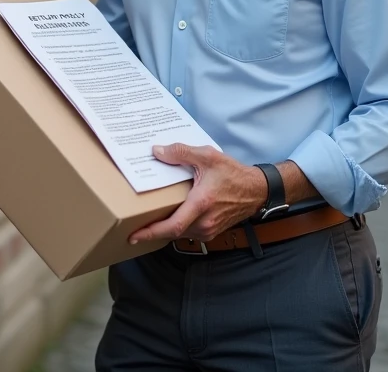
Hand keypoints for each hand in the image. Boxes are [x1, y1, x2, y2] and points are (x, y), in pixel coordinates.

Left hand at [129, 144, 266, 244]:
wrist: (256, 191)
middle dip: (152, 231)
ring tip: (147, 220)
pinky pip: (189, 233)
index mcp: (201, 204)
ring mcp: (208, 230)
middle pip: (172, 232)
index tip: (133, 236)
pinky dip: (177, 227)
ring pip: (180, 234)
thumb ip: (181, 152)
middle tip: (132, 228)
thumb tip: (157, 151)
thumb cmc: (233, 174)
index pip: (172, 226)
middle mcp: (204, 222)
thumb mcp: (208, 156)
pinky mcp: (211, 232)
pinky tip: (169, 217)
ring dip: (164, 228)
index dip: (151, 232)